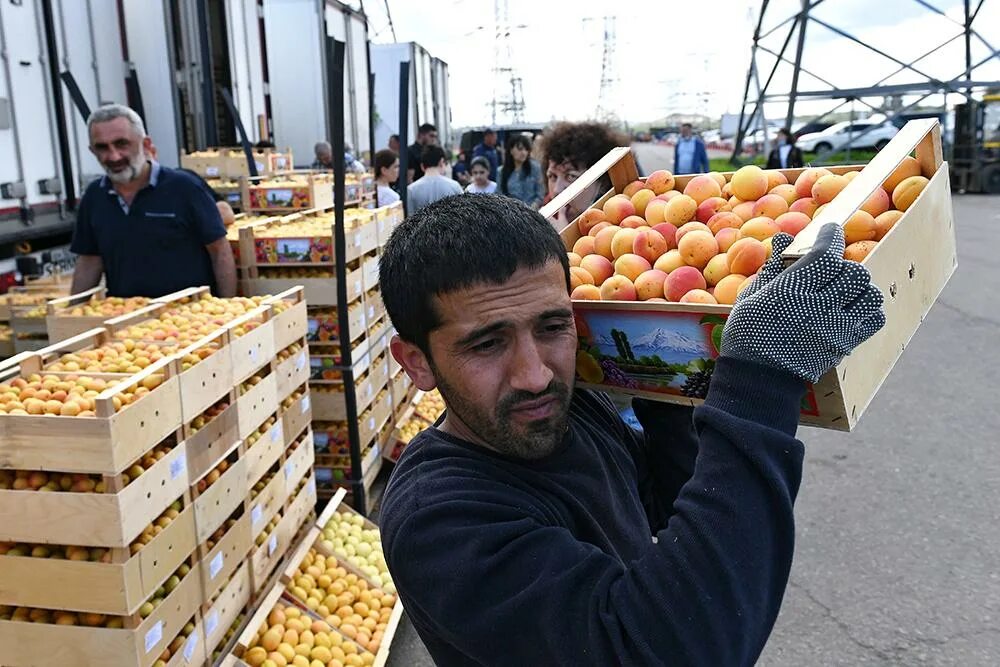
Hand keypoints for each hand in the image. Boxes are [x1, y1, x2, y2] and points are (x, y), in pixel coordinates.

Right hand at [720, 225, 884, 382]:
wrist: (759, 381)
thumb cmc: (747, 335)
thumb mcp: (750, 298)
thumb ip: (773, 267)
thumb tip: (784, 237)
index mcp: (790, 293)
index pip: (826, 254)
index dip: (831, 236)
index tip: (830, 230)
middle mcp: (819, 309)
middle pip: (853, 272)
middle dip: (842, 265)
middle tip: (828, 270)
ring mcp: (837, 329)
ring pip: (870, 293)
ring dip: (858, 286)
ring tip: (841, 290)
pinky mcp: (847, 345)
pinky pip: (875, 317)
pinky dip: (867, 309)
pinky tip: (849, 309)